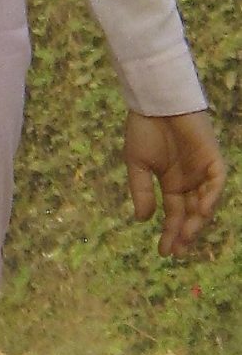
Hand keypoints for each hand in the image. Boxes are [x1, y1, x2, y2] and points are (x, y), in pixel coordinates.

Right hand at [125, 109, 225, 258]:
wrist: (155, 101)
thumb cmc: (144, 129)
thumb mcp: (137, 164)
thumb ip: (141, 191)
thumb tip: (142, 220)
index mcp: (172, 183)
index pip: (174, 215)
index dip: (170, 234)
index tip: (163, 252)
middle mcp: (190, 181)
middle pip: (191, 214)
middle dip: (184, 234)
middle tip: (177, 251)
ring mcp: (203, 171)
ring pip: (206, 203)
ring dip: (198, 221)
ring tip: (186, 236)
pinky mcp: (213, 158)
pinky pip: (217, 182)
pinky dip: (211, 197)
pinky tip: (200, 212)